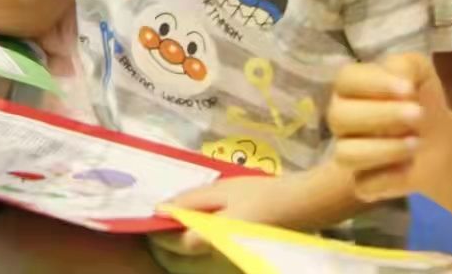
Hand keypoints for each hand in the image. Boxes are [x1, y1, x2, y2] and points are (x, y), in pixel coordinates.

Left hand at [158, 173, 303, 256]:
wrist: (300, 206)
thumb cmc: (260, 194)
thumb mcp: (223, 190)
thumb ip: (190, 201)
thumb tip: (161, 211)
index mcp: (214, 237)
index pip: (177, 243)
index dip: (160, 232)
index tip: (151, 220)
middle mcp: (219, 257)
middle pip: (184, 257)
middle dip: (169, 242)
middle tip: (162, 223)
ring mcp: (229, 261)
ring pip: (196, 259)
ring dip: (184, 246)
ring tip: (181, 224)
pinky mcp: (238, 259)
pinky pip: (210, 257)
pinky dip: (201, 246)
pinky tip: (202, 229)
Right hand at [328, 53, 451, 202]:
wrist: (442, 141)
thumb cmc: (422, 100)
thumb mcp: (419, 72)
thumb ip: (406, 65)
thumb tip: (400, 79)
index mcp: (350, 87)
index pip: (346, 80)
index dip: (375, 84)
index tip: (409, 89)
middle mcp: (342, 118)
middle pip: (339, 117)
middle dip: (382, 115)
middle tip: (418, 114)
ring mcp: (348, 151)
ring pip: (346, 154)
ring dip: (385, 148)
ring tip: (417, 143)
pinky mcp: (362, 182)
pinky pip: (364, 184)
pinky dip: (390, 176)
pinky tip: (409, 168)